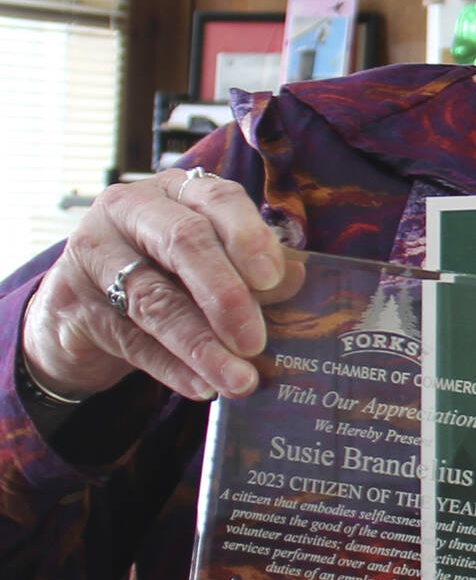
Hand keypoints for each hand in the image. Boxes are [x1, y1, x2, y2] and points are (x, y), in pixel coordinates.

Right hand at [21, 165, 298, 402]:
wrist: (85, 306)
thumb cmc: (166, 273)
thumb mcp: (212, 264)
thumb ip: (252, 269)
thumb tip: (296, 278)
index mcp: (178, 191)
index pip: (218, 198)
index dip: (248, 236)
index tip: (273, 278)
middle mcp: (131, 209)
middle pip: (184, 242)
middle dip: (226, 295)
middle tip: (255, 342)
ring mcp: (94, 252)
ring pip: (155, 299)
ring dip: (203, 346)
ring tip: (238, 380)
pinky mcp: (74, 302)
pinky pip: (132, 340)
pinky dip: (172, 368)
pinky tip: (202, 387)